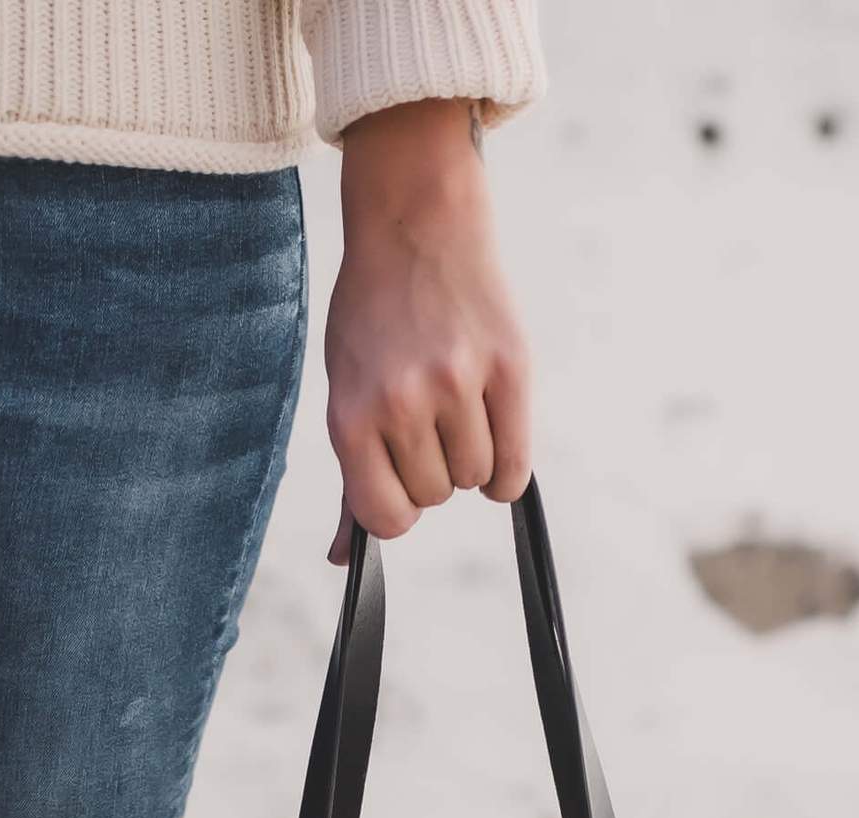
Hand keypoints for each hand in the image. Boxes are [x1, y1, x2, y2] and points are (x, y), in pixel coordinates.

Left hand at [325, 99, 531, 562]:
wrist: (416, 221)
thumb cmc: (375, 314)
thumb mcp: (345, 386)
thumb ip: (351, 473)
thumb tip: (343, 556)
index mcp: (352, 413)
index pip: (385, 516)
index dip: (397, 509)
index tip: (401, 483)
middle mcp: (404, 402)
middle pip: (434, 496)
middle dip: (433, 469)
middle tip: (429, 418)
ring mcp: (458, 383)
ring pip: (475, 480)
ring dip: (472, 459)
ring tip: (459, 407)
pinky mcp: (510, 368)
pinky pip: (514, 467)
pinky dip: (508, 468)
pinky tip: (495, 433)